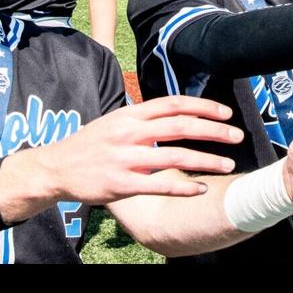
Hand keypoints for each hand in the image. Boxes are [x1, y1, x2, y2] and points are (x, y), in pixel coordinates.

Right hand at [0, 95, 242, 219]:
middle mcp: (128, 133)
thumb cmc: (91, 144)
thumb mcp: (115, 122)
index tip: (226, 113)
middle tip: (237, 136)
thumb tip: (178, 112)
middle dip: (213, 131)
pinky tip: (201, 188)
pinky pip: (159, 184)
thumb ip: (144, 118)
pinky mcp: (121, 183)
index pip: (173, 104)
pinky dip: (184, 186)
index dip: (203, 107)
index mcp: (130, 115)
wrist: (55, 168)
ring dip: (206, 160)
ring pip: (174, 156)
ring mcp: (124, 158)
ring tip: (227, 164)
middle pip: (180, 126)